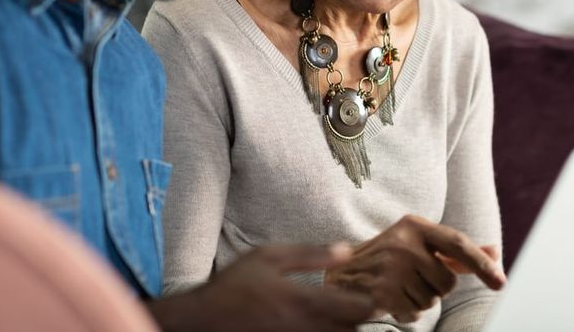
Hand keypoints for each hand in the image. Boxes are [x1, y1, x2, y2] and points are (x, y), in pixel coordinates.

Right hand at [148, 243, 374, 331]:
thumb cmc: (235, 284)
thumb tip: (348, 250)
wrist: (204, 320)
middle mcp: (307, 329)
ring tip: (335, 315)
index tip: (366, 291)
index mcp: (305, 301)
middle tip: (351, 303)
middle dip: (357, 318)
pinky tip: (316, 324)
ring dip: (342, 330)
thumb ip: (311, 253)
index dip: (369, 301)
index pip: (358, 310)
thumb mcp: (270, 256)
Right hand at [323, 215, 505, 323]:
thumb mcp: (419, 245)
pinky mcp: (382, 292)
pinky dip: (406, 313)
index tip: (501, 282)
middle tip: (412, 278)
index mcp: (414, 224)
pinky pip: (414, 314)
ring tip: (398, 287)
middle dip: (436, 287)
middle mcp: (403, 242)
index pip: (458, 243)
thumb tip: (496, 253)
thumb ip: (456, 251)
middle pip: (448, 281)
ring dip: (419, 301)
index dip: (482, 263)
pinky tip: (390, 299)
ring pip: (431, 301)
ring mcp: (391, 267)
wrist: (342, 273)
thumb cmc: (389, 258)